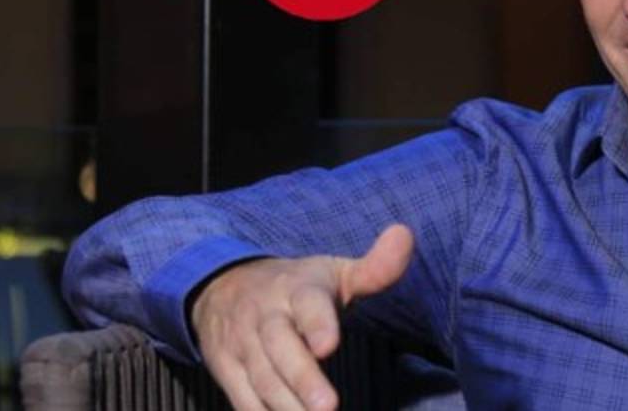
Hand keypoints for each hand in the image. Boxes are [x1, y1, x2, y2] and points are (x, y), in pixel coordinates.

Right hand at [190, 224, 413, 409]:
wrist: (222, 287)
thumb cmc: (296, 286)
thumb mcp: (333, 272)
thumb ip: (373, 268)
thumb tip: (405, 233)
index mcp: (297, 290)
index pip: (308, 305)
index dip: (317, 324)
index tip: (328, 346)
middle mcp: (266, 316)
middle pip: (281, 349)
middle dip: (302, 378)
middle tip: (328, 407)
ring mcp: (242, 345)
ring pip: (262, 379)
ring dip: (286, 405)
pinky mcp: (226, 370)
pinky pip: (242, 400)